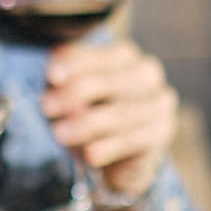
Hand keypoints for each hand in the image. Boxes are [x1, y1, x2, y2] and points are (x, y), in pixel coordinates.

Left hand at [40, 39, 176, 196]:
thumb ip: (66, 84)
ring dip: (86, 124)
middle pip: (109, 82)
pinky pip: (134, 139)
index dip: (75, 63)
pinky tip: (90, 154)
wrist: (121, 154)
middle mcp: (146, 73)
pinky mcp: (163, 131)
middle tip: (47, 107)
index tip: (52, 75)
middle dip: (74, 94)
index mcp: (124, 56)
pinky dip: (110, 147)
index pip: (98, 56)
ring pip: (121, 113)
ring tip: (60, 134)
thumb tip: (56, 78)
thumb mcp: (72, 96)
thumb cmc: (91, 113)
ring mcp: (159, 102)